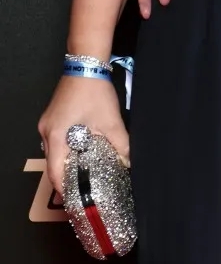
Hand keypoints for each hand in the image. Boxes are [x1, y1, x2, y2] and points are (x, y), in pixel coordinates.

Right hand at [38, 76, 129, 199]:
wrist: (87, 64)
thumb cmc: (94, 90)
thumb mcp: (110, 121)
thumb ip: (120, 144)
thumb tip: (128, 161)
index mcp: (56, 135)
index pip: (54, 171)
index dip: (63, 187)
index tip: (72, 199)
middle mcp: (47, 131)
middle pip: (52, 162)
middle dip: (65, 177)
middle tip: (79, 190)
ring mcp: (48, 123)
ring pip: (54, 151)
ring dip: (66, 162)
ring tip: (81, 174)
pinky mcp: (53, 116)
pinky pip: (56, 140)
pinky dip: (66, 149)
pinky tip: (80, 152)